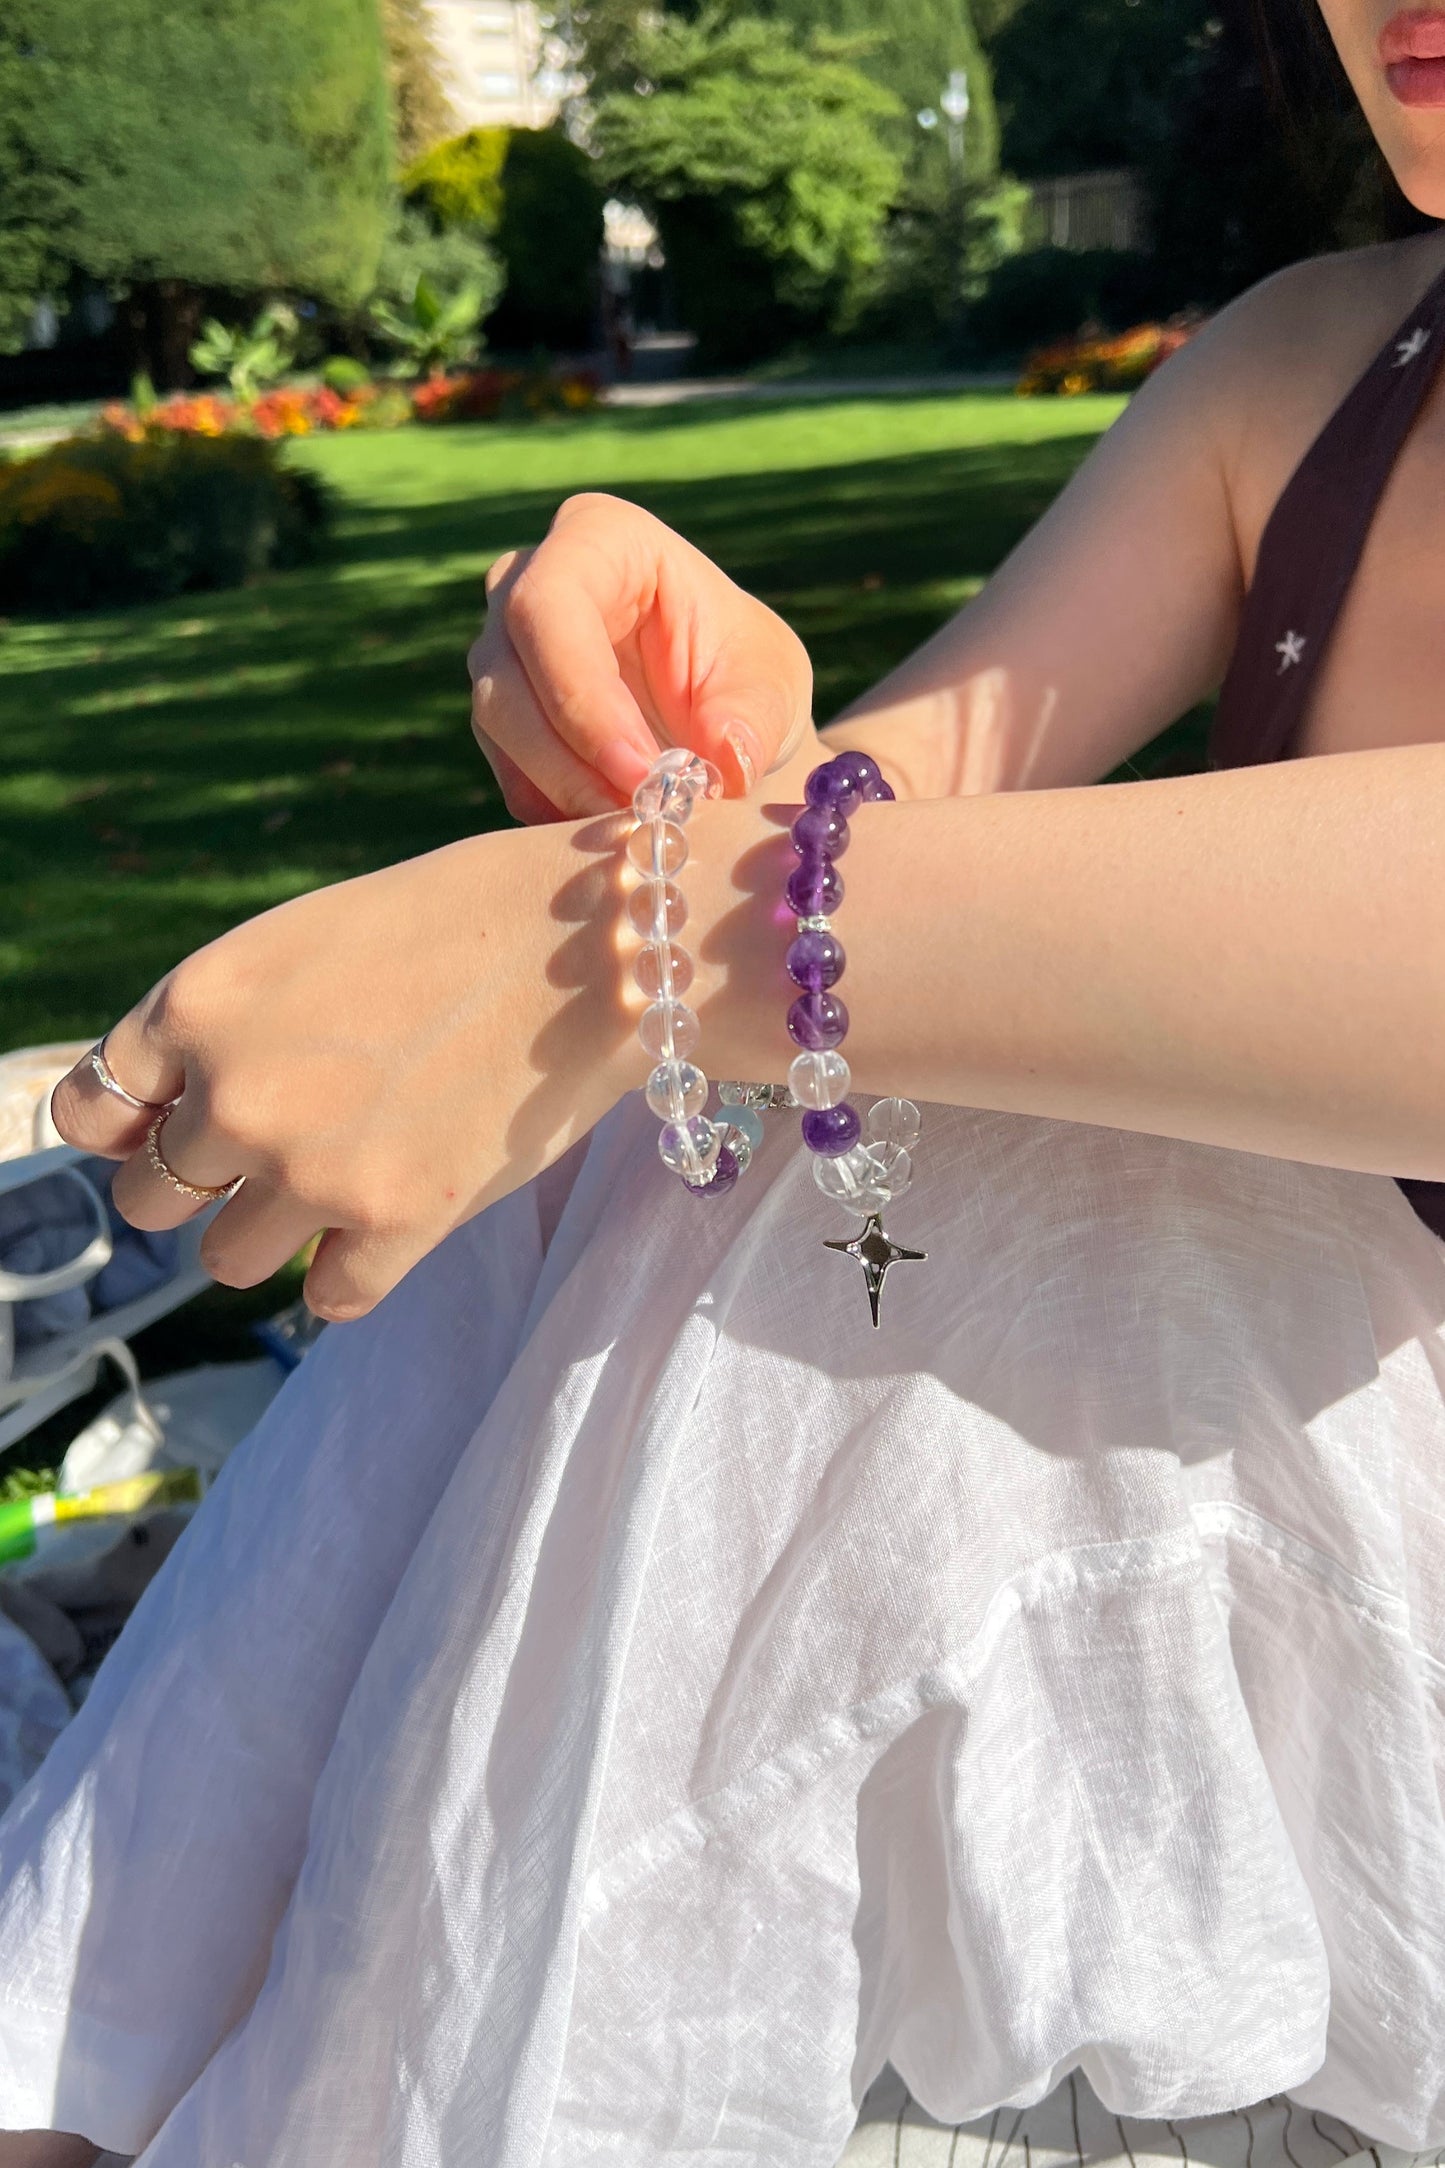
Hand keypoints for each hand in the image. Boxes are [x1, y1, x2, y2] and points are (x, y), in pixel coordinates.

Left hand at [49, 821, 642, 1319]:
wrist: (596, 944)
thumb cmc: (455, 920)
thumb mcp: (300, 941)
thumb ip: (217, 1026)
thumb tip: (154, 1120)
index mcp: (199, 1004)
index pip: (89, 1112)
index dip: (131, 1125)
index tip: (174, 1125)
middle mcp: (236, 1093)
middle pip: (150, 1200)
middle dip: (205, 1180)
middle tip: (287, 1141)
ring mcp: (314, 1169)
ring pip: (227, 1262)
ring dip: (275, 1231)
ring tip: (347, 1173)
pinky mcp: (398, 1225)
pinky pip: (327, 1298)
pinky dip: (355, 1269)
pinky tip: (398, 1215)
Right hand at [470, 493, 816, 821]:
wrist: (719, 705)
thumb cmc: (742, 669)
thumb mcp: (771, 682)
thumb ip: (753, 717)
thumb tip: (725, 760)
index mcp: (597, 539)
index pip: (550, 607)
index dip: (584, 696)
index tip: (642, 771)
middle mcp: (526, 583)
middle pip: (508, 676)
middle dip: (572, 760)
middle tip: (642, 814)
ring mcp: (501, 650)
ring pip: (498, 726)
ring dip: (566, 791)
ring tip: (641, 824)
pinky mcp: (501, 718)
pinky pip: (509, 773)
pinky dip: (557, 810)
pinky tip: (615, 827)